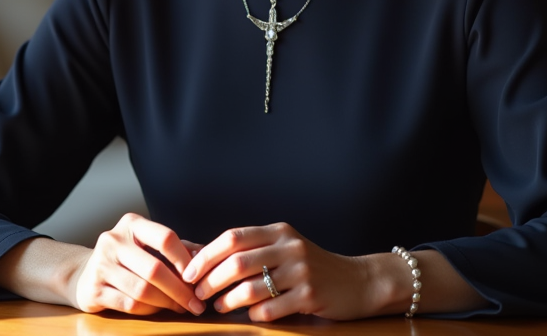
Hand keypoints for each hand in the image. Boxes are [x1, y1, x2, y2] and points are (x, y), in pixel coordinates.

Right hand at [71, 213, 205, 316]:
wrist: (85, 274)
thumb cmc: (127, 259)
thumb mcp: (149, 245)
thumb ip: (177, 247)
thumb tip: (206, 253)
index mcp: (131, 224)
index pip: (165, 237)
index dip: (185, 259)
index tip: (199, 277)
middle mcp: (113, 240)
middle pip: (155, 268)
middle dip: (180, 290)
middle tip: (196, 303)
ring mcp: (101, 265)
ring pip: (142, 290)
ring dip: (167, 302)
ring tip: (182, 307)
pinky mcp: (94, 289)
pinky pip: (129, 304)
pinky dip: (149, 309)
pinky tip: (160, 309)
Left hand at [180, 222, 376, 320]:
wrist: (358, 281)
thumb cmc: (312, 265)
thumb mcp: (285, 247)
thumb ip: (252, 250)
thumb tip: (204, 258)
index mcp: (279, 231)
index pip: (233, 238)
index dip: (206, 255)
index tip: (188, 272)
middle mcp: (289, 247)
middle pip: (237, 263)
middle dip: (210, 281)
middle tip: (197, 294)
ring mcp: (301, 271)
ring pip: (250, 288)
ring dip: (227, 300)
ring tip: (218, 306)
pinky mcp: (310, 296)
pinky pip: (269, 309)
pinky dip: (252, 314)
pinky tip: (248, 314)